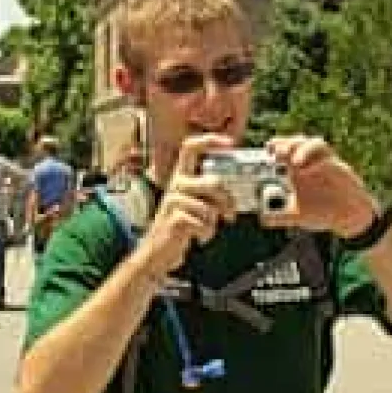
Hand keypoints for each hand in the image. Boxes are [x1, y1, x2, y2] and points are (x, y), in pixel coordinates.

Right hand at [137, 134, 235, 276]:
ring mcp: (173, 202)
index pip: (190, 147)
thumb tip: (234, 190)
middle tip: (230, 214)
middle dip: (228, 200)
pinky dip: (206, 233)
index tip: (230, 143)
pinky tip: (198, 236)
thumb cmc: (179, 226)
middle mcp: (175, 185)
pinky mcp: (174, 220)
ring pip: (210, 207)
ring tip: (206, 228)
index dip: (210, 141)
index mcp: (180, 177)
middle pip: (213, 181)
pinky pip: (204, 224)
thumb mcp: (193, 203)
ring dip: (214, 223)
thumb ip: (208, 192)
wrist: (157, 251)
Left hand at [262, 136, 378, 237]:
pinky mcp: (341, 170)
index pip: (285, 148)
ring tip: (293, 162)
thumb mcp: (296, 215)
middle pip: (298, 141)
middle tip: (275, 153)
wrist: (348, 218)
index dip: (275, 145)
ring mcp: (327, 164)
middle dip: (286, 143)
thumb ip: (279, 217)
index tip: (266, 150)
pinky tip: (308, 171)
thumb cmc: (321, 211)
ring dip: (303, 148)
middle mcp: (311, 162)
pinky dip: (320, 163)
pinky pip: (331, 161)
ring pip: (316, 144)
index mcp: (297, 170)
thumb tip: (262, 219)